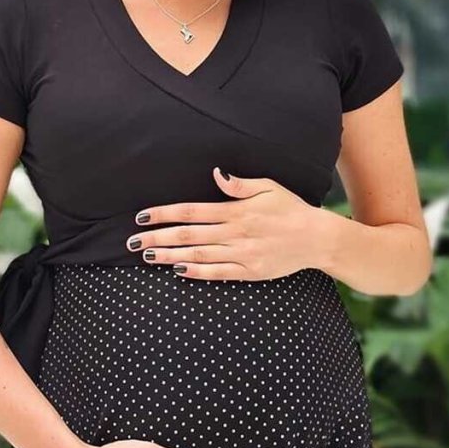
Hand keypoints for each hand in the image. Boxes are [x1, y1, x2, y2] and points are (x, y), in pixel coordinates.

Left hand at [125, 166, 319, 279]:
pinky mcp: (249, 272)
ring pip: (198, 255)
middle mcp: (234, 233)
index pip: (191, 211)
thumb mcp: (268, 187)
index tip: (142, 216)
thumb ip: (239, 185)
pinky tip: (177, 270)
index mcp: (236, 211)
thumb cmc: (291, 209)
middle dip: (157, 237)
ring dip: (169, 256)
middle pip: (188, 235)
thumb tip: (217, 174)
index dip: (164, 213)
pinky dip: (196, 272)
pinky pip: (217, 273)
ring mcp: (241, 254)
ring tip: (147, 256)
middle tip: (132, 242)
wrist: (316, 238)